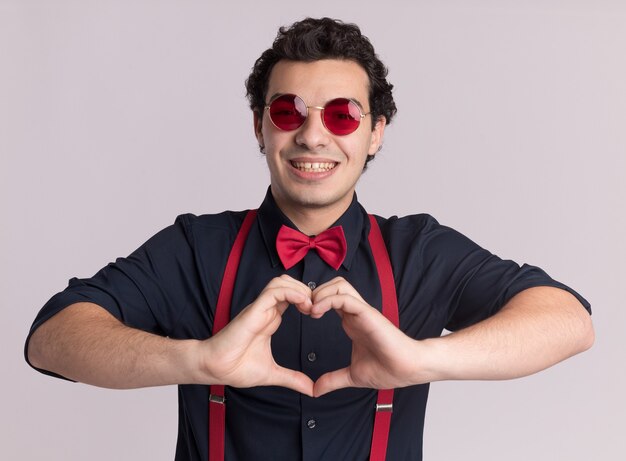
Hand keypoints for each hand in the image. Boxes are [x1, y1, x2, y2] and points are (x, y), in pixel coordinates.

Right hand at [198, 275, 314, 395]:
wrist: (215, 368)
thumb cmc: (236, 368)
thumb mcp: (272, 373)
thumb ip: (292, 379)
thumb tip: (311, 389)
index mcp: (270, 319)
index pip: (291, 297)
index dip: (307, 300)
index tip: (317, 314)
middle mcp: (265, 310)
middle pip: (288, 283)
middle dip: (306, 290)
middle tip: (316, 308)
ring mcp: (259, 308)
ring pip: (281, 282)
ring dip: (299, 289)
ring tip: (310, 305)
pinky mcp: (254, 310)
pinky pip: (273, 292)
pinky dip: (291, 292)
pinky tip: (302, 303)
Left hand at [310, 277, 421, 396]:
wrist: (408, 370)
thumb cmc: (388, 369)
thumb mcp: (352, 376)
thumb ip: (333, 380)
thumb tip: (315, 390)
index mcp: (351, 322)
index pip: (330, 299)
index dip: (313, 302)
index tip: (302, 316)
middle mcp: (355, 313)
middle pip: (333, 285)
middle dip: (314, 292)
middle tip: (303, 309)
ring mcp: (362, 311)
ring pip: (339, 285)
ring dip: (321, 293)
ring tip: (311, 310)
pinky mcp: (367, 313)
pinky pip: (345, 297)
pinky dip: (328, 300)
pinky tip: (317, 312)